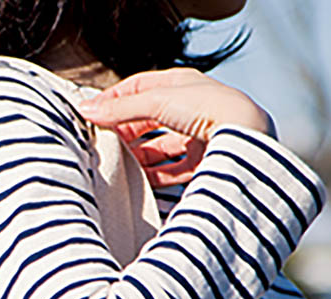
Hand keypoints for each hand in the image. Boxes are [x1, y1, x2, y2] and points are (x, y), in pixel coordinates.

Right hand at [77, 68, 272, 186]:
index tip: (91, 116)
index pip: (138, 90)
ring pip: (158, 148)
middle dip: (124, 133)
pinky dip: (154, 176)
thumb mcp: (157, 101)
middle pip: (146, 121)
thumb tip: (86, 109)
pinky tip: (138, 182)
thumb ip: (120, 109)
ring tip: (116, 167)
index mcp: (181, 84)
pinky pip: (172, 171)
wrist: (244, 140)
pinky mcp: (202, 163)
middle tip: (101, 145)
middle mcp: (190, 109)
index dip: (113, 101)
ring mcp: (197, 137)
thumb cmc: (207, 109)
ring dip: (137, 157)